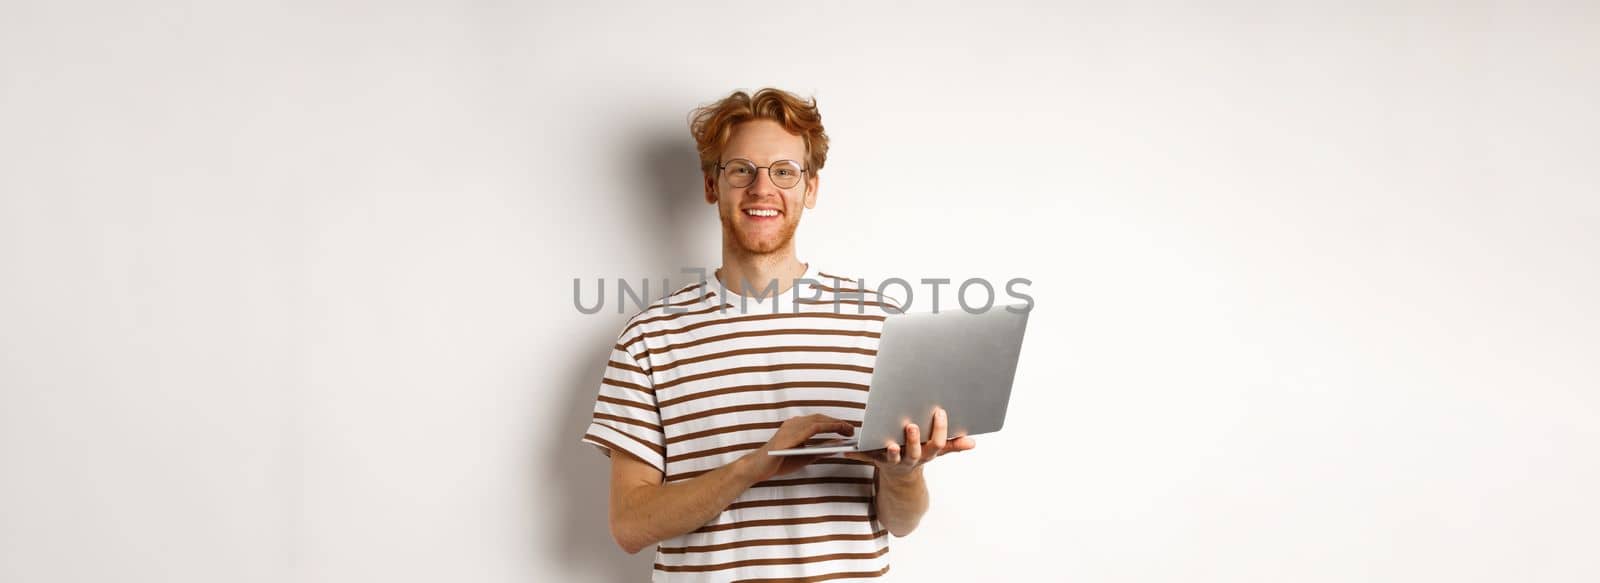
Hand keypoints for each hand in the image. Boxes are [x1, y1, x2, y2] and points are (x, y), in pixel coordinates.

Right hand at [746, 414, 856, 480]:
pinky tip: (836, 433)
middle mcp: (793, 424)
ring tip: (848, 430)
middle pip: (820, 418)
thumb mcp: (804, 457)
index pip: (818, 420)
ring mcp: (790, 428)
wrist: (758, 468)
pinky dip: (826, 429)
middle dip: (838, 422)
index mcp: (795, 427)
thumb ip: (818, 452)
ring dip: (835, 424)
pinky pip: (811, 429)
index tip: (848, 428)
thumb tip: (836, 448)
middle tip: (852, 429)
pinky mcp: (788, 436)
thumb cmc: (778, 462)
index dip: (834, 423)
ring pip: (818, 421)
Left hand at [842, 406, 974, 477]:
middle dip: (914, 440)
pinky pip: (866, 458)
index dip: (939, 429)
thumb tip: (973, 442)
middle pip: (914, 451)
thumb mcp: (936, 452)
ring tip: (889, 443)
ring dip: (890, 451)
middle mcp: (911, 459)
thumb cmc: (919, 455)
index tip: (939, 411)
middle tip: (912, 426)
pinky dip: (855, 454)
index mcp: (926, 454)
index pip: (936, 443)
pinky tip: (845, 451)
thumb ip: (953, 446)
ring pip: (892, 457)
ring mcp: (893, 461)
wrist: (901, 479)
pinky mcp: (877, 461)